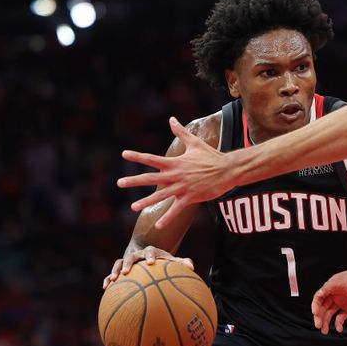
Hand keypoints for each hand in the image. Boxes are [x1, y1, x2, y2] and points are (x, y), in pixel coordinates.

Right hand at [103, 246, 193, 288]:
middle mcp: (137, 255)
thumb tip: (192, 267)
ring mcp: (127, 262)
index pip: (150, 251)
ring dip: (115, 270)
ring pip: (118, 263)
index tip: (151, 262)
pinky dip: (107, 279)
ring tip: (113, 280)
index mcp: (150, 252)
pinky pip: (111, 273)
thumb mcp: (172, 261)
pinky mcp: (120, 269)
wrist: (147, 256)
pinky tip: (105, 288)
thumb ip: (181, 263)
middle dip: (128, 263)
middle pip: (131, 256)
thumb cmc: (162, 261)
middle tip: (127, 271)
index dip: (150, 256)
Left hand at [117, 117, 231, 228]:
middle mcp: (176, 175)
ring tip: (132, 206)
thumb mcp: (195, 142)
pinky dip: (168, 218)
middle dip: (134, 180)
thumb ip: (181, 132)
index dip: (138, 156)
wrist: (227, 170)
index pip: (152, 159)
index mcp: (175, 162)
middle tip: (119, 183)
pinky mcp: (191, 197)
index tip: (124, 154)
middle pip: (151, 178)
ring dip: (145, 201)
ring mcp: (183, 187)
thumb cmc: (211, 156)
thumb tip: (172, 119)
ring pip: (161, 195)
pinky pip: (177, 209)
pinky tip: (159, 226)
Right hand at [311, 271, 346, 333]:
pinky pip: (340, 318)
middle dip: (319, 316)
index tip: (315, 313)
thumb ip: (330, 287)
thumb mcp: (343, 281)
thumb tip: (319, 294)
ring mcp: (343, 302)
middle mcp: (336, 294)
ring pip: (330, 314)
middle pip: (323, 307)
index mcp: (333, 286)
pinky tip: (339, 328)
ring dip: (326, 322)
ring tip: (324, 331)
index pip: (319, 297)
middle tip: (318, 326)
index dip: (315, 305)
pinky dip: (338, 324)